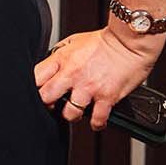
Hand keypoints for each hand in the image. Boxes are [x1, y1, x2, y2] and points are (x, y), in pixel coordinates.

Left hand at [34, 26, 161, 130]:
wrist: (131, 42)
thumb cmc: (105, 41)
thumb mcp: (74, 42)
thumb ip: (60, 56)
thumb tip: (50, 66)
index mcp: (61, 60)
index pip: (35, 78)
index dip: (34, 87)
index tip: (38, 91)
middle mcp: (72, 74)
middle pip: (46, 97)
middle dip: (47, 103)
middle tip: (53, 104)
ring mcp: (89, 87)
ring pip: (69, 112)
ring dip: (71, 115)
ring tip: (75, 112)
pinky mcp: (107, 96)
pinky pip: (97, 118)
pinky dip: (96, 123)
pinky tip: (95, 121)